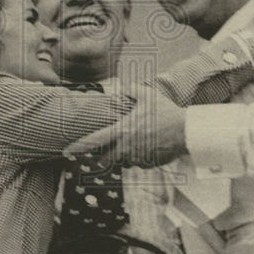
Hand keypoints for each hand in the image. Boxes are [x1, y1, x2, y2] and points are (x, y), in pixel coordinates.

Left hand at [64, 91, 185, 168]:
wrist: (186, 131)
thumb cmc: (166, 112)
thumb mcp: (147, 95)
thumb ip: (131, 90)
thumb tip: (122, 88)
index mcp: (122, 130)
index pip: (94, 141)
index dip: (79, 146)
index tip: (67, 150)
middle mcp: (127, 147)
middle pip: (106, 159)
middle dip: (103, 156)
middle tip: (106, 150)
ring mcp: (137, 158)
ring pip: (122, 162)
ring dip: (123, 156)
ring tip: (135, 143)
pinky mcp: (148, 165)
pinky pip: (138, 164)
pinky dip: (139, 157)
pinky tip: (148, 146)